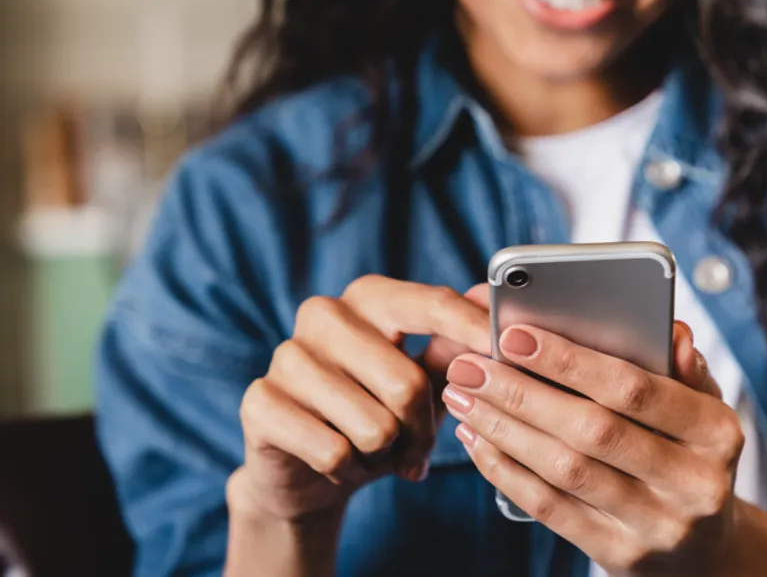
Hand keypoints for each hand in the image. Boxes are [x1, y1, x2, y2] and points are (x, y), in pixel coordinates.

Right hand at [229, 277, 489, 521]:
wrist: (307, 470)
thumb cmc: (376, 414)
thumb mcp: (423, 382)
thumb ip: (455, 346)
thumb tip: (491, 302)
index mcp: (369, 297)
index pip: (430, 304)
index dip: (472, 330)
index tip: (505, 350)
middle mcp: (324, 314)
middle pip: (407, 383)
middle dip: (422, 431)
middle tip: (416, 448)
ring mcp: (286, 355)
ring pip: (374, 425)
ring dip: (384, 455)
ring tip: (373, 451)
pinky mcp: (260, 402)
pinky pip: (333, 451)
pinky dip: (348, 470)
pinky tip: (340, 463)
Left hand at [442, 317, 742, 575]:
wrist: (705, 550)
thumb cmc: (690, 455)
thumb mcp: (703, 409)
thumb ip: (682, 367)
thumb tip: (671, 330)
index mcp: (717, 433)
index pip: (636, 389)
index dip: (571, 362)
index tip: (514, 335)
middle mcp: (694, 483)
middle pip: (592, 431)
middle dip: (522, 393)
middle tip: (470, 367)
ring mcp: (657, 526)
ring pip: (566, 471)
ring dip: (504, 430)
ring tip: (464, 398)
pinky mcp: (620, 555)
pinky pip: (551, 509)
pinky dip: (507, 471)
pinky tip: (478, 441)